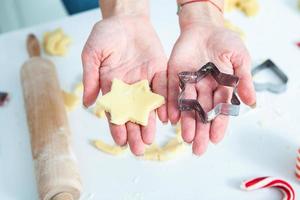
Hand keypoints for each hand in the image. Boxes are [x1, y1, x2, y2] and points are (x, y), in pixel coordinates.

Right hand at [82, 15, 166, 154]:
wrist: (126, 18)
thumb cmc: (106, 34)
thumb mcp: (92, 53)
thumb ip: (90, 77)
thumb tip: (86, 102)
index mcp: (112, 85)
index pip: (114, 110)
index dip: (116, 126)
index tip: (120, 141)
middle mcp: (129, 87)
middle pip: (132, 113)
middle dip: (134, 131)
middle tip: (138, 149)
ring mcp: (145, 81)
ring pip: (148, 106)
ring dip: (149, 123)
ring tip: (150, 139)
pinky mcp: (159, 72)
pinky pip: (163, 90)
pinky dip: (164, 103)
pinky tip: (166, 118)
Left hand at [168, 3, 255, 155]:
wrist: (204, 27)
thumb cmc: (225, 42)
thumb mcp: (240, 59)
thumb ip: (243, 80)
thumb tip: (252, 102)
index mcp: (221, 89)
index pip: (220, 111)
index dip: (218, 125)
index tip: (215, 139)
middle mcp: (205, 91)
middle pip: (202, 114)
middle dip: (201, 131)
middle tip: (198, 149)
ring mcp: (189, 85)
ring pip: (187, 107)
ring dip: (186, 122)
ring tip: (185, 138)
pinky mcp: (175, 77)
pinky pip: (173, 93)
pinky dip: (172, 105)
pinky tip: (171, 118)